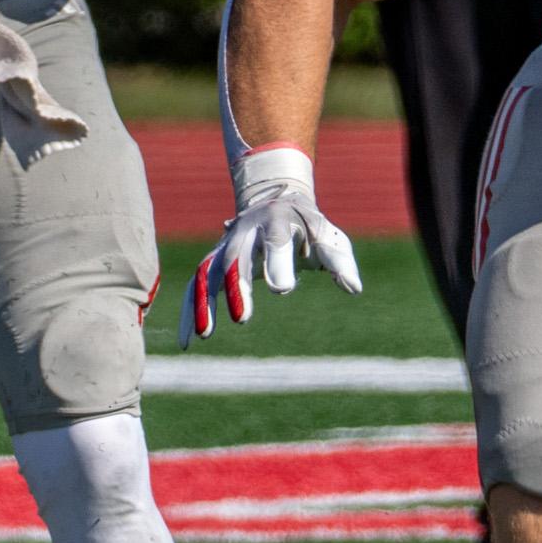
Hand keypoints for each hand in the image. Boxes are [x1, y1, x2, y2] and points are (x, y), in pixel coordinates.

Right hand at [179, 146, 361, 347]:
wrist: (275, 201)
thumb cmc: (308, 227)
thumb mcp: (329, 237)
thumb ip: (339, 261)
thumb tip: (353, 287)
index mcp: (277, 221)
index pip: (276, 241)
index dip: (277, 263)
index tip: (283, 289)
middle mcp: (246, 231)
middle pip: (237, 257)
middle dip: (237, 287)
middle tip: (242, 318)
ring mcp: (226, 245)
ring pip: (209, 271)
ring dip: (204, 302)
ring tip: (205, 334)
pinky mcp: (215, 261)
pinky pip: (197, 284)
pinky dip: (189, 310)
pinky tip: (188, 341)